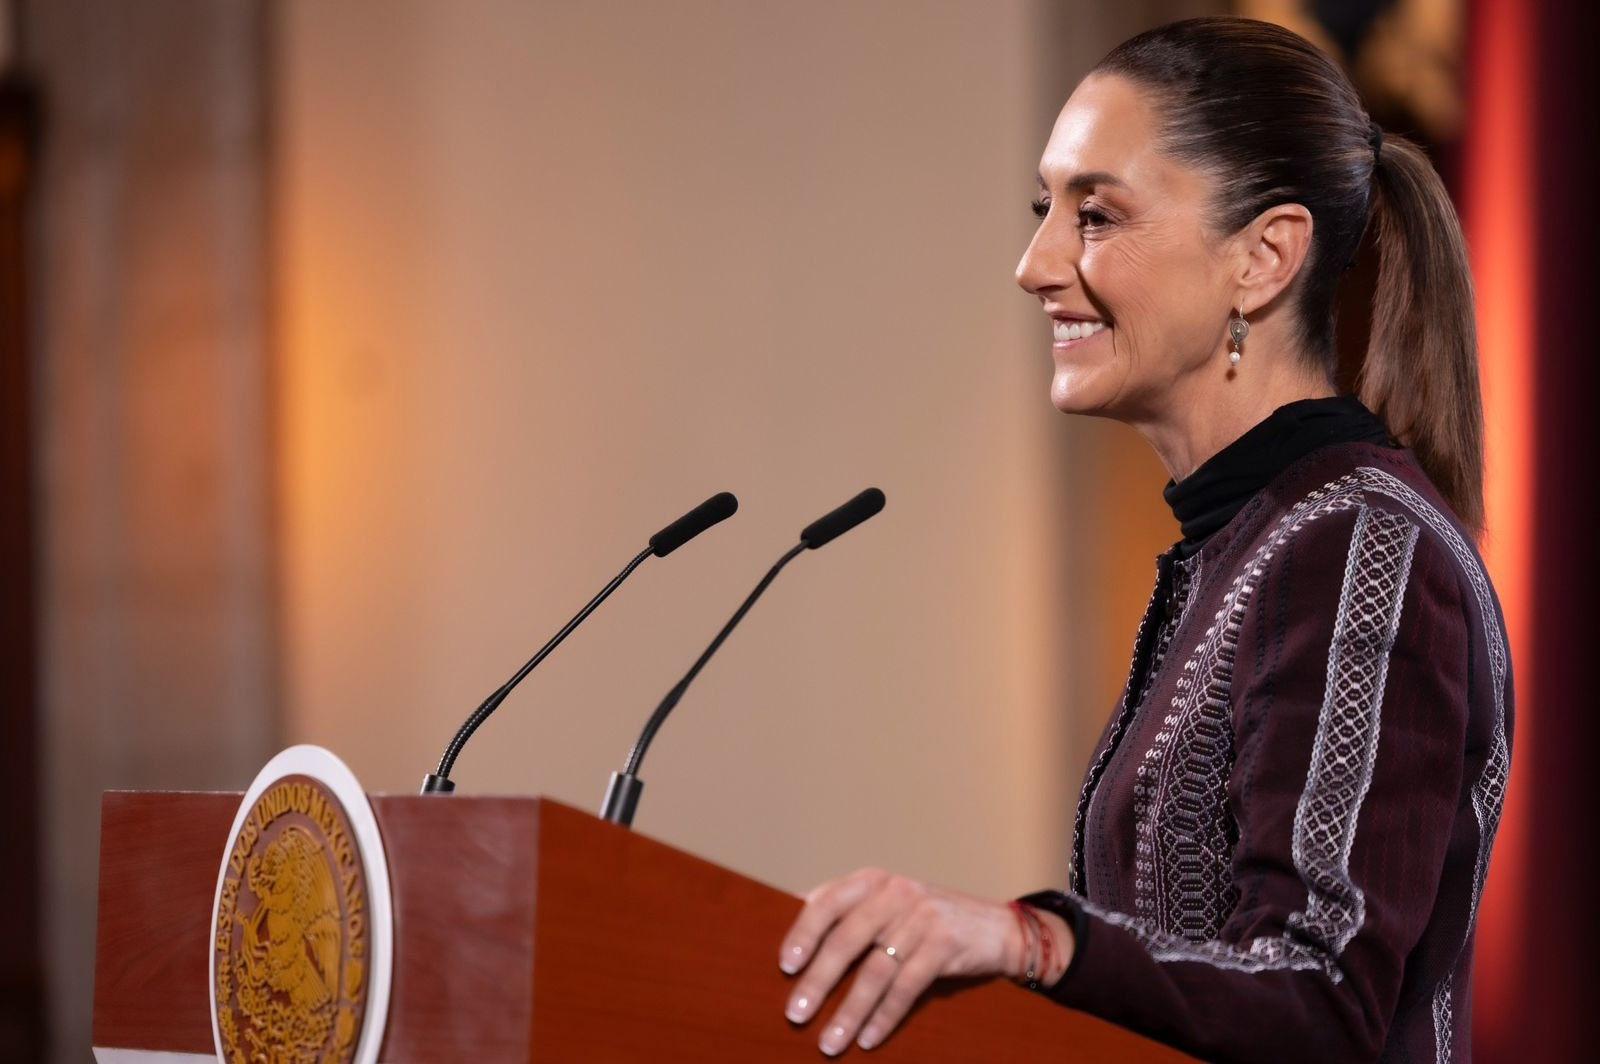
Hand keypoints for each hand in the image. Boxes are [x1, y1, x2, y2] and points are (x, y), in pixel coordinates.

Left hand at [777, 867, 1071, 1054]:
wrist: (998, 928)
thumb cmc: (928, 920)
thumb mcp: (890, 903)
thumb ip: (849, 912)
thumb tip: (792, 929)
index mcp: (873, 881)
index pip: (828, 900)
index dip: (803, 931)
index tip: (785, 964)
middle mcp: (895, 893)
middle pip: (847, 940)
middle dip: (818, 981)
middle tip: (796, 1014)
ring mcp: (922, 918)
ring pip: (875, 971)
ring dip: (849, 1012)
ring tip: (829, 1042)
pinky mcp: (945, 945)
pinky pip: (906, 988)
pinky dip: (884, 1018)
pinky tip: (869, 1040)